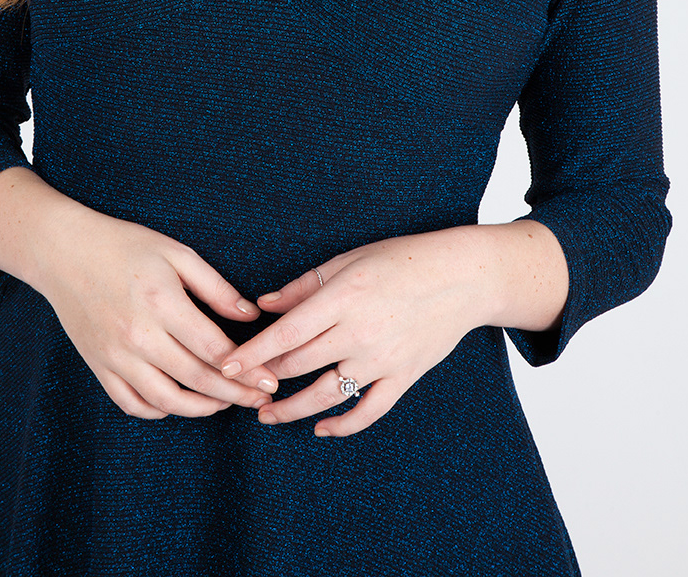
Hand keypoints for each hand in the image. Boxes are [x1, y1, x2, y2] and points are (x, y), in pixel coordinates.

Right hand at [38, 205, 280, 418]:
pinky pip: (131, 403)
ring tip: (223, 402)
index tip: (270, 380)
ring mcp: (115, 356)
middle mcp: (138, 336)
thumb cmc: (125, 245)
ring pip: (165, 400)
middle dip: (234, 394)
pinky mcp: (98, 366)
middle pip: (196, 379)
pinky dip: (158, 411)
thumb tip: (251, 316)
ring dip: (200, 408)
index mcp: (162, 303)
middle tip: (259, 399)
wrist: (64, 251)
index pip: (215, 349)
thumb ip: (215, 287)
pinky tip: (178, 402)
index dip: (248, 369)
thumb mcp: (176, 253)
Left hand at [217, 230, 485, 436]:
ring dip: (292, 409)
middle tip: (239, 388)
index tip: (225, 367)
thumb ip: (303, 286)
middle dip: (264, 379)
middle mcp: (359, 332)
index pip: (286, 333)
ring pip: (326, 394)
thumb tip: (262, 305)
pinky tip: (321, 428)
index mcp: (342, 297)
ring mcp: (383, 359)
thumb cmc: (401, 259)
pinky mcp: (404, 377)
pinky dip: (343, 425)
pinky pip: (369, 411)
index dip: (252, 354)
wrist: (462, 277)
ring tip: (267, 415)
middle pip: (299, 364)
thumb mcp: (348, 261)